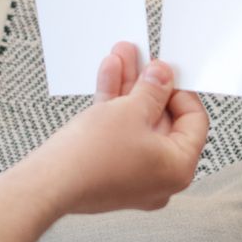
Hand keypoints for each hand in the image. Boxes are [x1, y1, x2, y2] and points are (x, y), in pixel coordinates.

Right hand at [28, 42, 208, 214]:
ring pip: (136, 124)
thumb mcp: (131, 110)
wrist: (48, 183)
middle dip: (147, 85)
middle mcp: (159, 178)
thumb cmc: (92, 159)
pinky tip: (108, 77)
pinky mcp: (109, 172)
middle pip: (162, 121)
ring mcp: (133, 177)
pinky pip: (119, 135)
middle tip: (142, 60)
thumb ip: (153, 89)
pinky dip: (114, 108)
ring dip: (128, 89)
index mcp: (178, 168)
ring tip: (120, 58)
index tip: (167, 73)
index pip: (194, 122)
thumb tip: (162, 77)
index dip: (180, 91)